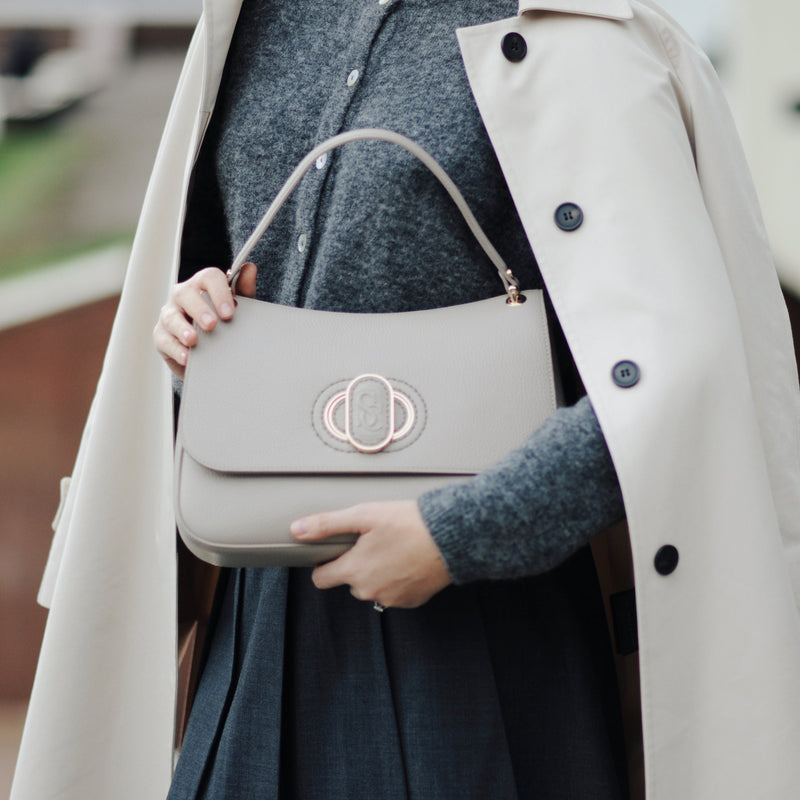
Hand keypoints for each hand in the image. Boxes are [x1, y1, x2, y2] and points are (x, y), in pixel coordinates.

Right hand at [153, 262, 256, 377]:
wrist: (211, 350)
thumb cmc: (223, 322)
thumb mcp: (237, 307)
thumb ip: (243, 290)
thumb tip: (250, 268)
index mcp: (203, 284)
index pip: (209, 278)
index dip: (219, 293)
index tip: (229, 313)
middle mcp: (183, 295)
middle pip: (186, 294)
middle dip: (199, 309)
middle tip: (212, 324)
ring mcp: (169, 314)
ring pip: (171, 317)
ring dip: (182, 329)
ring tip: (193, 340)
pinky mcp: (161, 335)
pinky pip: (164, 340)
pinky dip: (176, 349)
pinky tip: (187, 357)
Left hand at [291, 501, 451, 609]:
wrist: (450, 538)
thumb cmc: (408, 523)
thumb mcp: (363, 515)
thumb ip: (327, 524)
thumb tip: (296, 529)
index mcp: (354, 571)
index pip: (321, 579)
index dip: (325, 563)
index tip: (336, 550)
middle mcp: (369, 591)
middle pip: (349, 582)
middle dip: (356, 565)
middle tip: (372, 542)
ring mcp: (392, 599)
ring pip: (372, 587)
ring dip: (377, 573)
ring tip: (393, 549)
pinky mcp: (411, 601)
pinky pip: (394, 592)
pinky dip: (397, 580)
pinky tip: (407, 560)